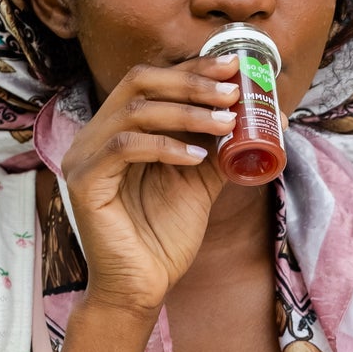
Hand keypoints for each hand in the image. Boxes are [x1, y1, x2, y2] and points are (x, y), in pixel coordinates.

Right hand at [59, 55, 240, 317]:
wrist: (141, 286)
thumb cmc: (165, 234)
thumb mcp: (201, 180)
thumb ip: (222, 146)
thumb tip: (268, 117)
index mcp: (120, 128)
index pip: (152, 81)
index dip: (192, 68)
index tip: (234, 65)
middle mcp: (96, 134)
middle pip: (139, 83)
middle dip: (192, 81)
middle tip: (234, 91)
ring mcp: (85, 156)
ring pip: (135, 112)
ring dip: (187, 112)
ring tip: (227, 123)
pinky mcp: (84, 183)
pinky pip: (124, 148)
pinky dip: (165, 146)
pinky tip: (198, 157)